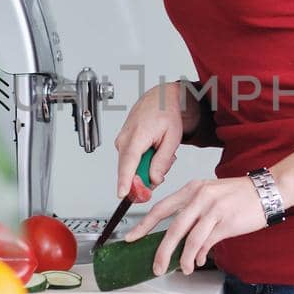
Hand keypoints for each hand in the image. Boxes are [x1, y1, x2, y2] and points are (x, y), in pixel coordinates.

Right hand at [114, 81, 184, 198]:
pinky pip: (131, 163)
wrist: (159, 99)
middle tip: (162, 169)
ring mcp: (121, 142)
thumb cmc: (166, 114)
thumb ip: (162, 162)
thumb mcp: (172, 139)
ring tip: (159, 152)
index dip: (124, 181)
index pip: (128, 162)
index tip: (122, 194)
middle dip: (147, 177)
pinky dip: (143, 162)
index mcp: (137, 136)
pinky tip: (152, 151)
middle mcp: (124, 140)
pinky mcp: (122, 145)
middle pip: (130, 171)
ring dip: (147, 167)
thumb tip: (154, 180)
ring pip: (132, 168)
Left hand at [123, 176, 268, 274]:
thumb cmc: (239, 195)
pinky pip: (207, 243)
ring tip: (183, 269)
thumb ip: (194, 214)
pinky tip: (198, 261)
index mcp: (192, 189)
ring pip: (190, 239)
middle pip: (173, 227)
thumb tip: (180, 240)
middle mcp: (200, 197)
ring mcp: (213, 209)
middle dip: (161, 251)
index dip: (144, 224)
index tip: (132, 237)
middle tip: (156, 266)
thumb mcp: (211, 196)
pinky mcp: (226, 222)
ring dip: (183, 258)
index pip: (161, 208)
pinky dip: (200, 256)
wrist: (267, 190)